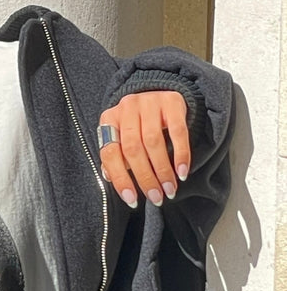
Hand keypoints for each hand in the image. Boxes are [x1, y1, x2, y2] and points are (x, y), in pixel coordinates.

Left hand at [98, 91, 189, 208]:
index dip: (120, 178)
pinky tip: (182, 172)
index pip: (110, 152)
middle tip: (156, 198)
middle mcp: (127, 108)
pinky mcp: (171, 101)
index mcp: (109, 119)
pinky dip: (181, 154)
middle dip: (145, 178)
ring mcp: (149, 102)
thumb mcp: (122, 136)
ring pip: (153, 142)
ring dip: (163, 171)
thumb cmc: (137, 123)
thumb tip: (111, 178)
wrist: (159, 91)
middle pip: (133, 149)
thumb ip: (115, 157)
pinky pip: (178, 131)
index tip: (132, 200)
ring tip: (170, 189)